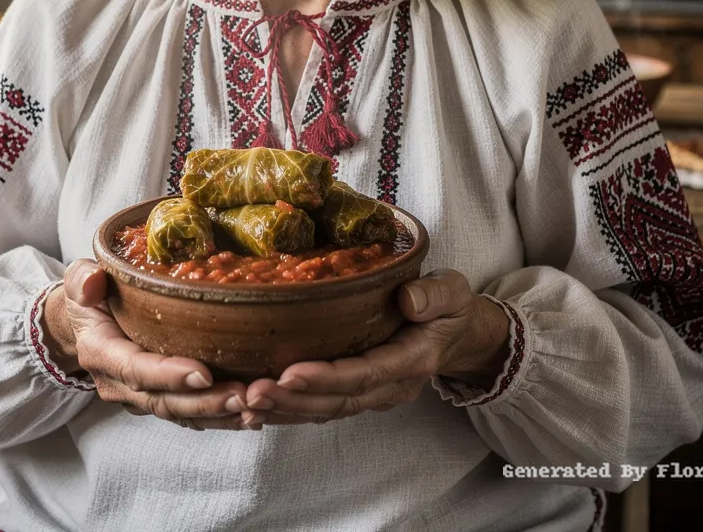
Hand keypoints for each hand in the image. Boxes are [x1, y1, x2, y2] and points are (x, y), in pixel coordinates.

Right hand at [41, 259, 264, 429]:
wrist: (84, 324)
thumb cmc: (90, 296)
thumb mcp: (79, 281)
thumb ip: (83, 280)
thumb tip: (93, 283)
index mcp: (102, 353)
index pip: (136, 369)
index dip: (168, 374)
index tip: (203, 373)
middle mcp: (120, 384)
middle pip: (164, 401)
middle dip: (205, 402)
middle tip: (244, 396)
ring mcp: (140, 396)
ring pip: (180, 414)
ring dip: (219, 415)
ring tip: (255, 409)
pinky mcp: (160, 398)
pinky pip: (189, 415)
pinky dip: (220, 418)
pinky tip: (251, 415)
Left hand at [244, 268, 510, 425]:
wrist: (458, 335)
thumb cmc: (450, 308)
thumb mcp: (453, 292)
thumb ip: (434, 295)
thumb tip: (407, 298)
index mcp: (412, 360)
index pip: (365, 374)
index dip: (326, 377)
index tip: (289, 373)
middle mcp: (390, 386)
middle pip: (337, 401)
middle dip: (292, 400)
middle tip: (250, 392)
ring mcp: (374, 395)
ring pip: (325, 410)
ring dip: (284, 410)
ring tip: (244, 401)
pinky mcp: (358, 393)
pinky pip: (322, 407)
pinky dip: (290, 410)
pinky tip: (257, 407)